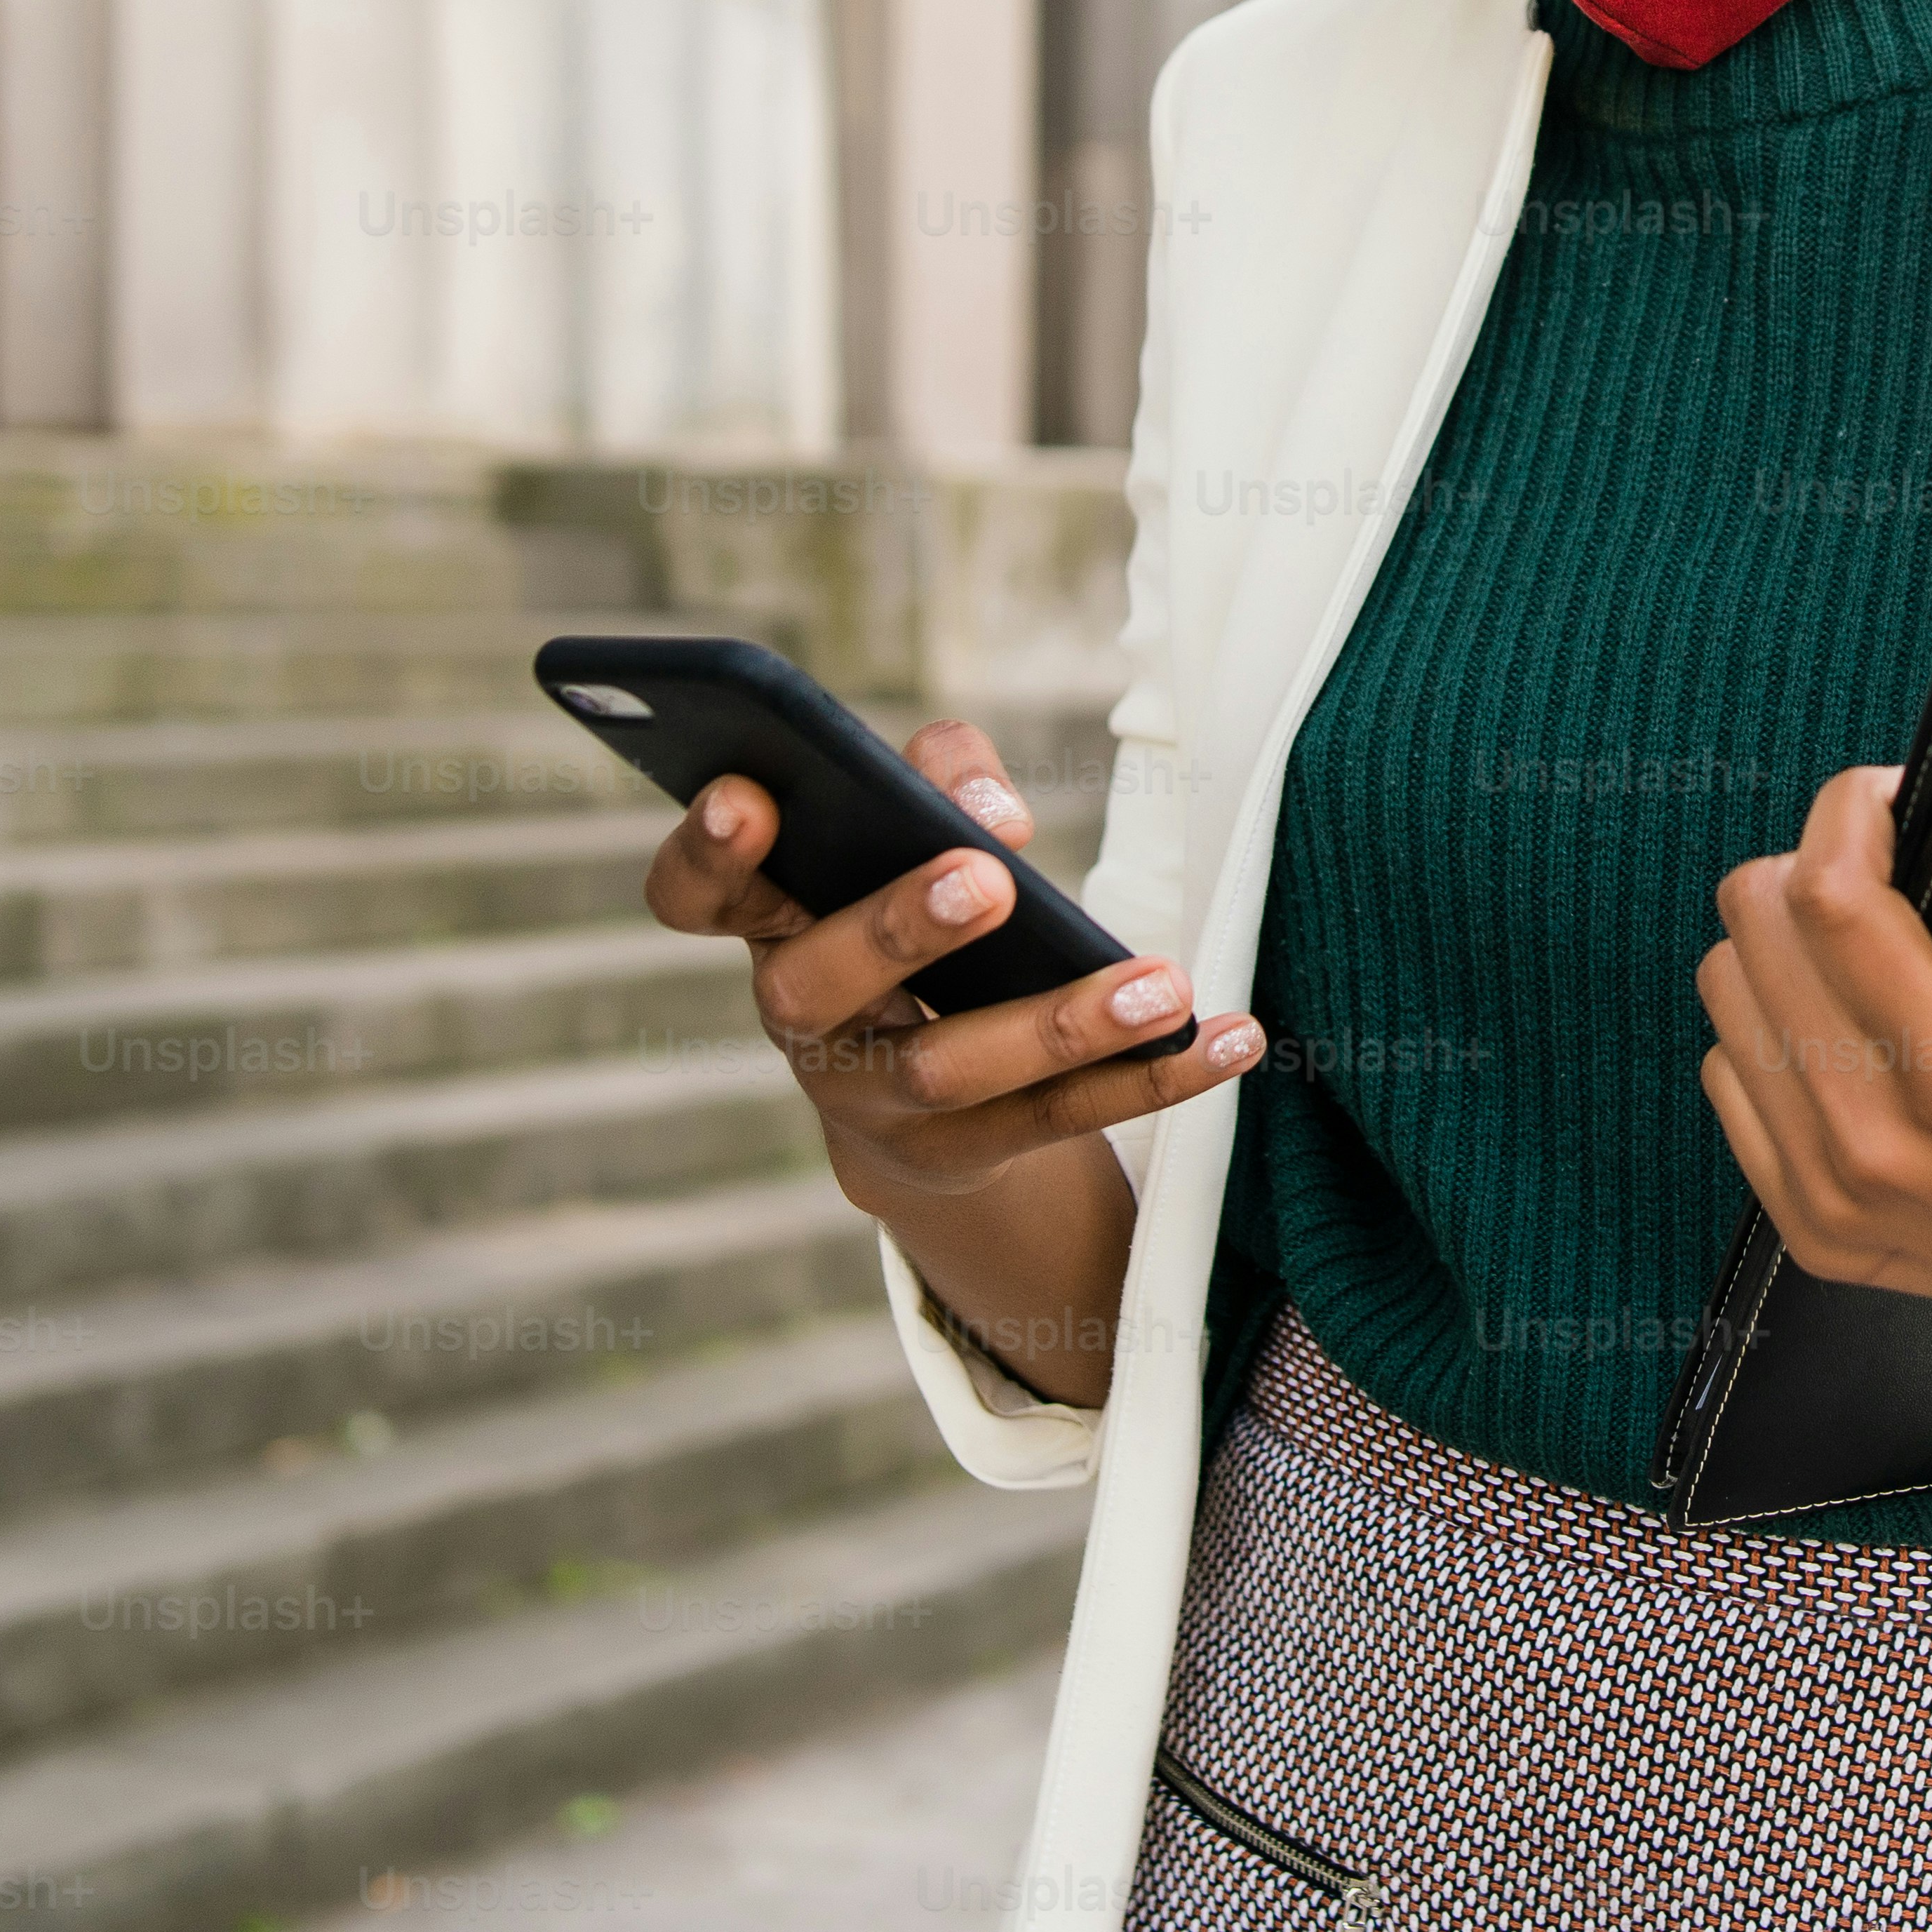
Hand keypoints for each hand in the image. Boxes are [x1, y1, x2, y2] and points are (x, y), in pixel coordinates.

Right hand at [639, 718, 1260, 1223]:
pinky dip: (1158, 1079)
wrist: (913, 1101)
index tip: (748, 796)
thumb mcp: (906, 835)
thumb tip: (989, 808)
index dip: (705, 852)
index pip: (694, 896)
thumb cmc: (908, 911)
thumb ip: (938, 776)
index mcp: (770, 924)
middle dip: (899, 927)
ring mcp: (876, 1102)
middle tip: (984, 878)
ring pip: (954, 1072)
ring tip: (1161, 984)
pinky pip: (1064, 1121)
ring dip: (1063, 1024)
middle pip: (818, 987)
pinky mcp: (967, 1154)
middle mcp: (803, 1020)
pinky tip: (1237, 1039)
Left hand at [1693, 768, 1931, 1382]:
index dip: (1845, 815)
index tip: (1889, 799)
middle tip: (1887, 875)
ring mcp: (1830, 1195)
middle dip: (1811, 870)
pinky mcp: (1810, 1230)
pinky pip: (1728, 1081)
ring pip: (1725, 999)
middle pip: (1754, 932)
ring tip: (1867, 954)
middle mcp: (1874, 1141)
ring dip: (1783, 951)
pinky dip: (1772, 1033)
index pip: (1830, 899)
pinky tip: (1850, 1034)